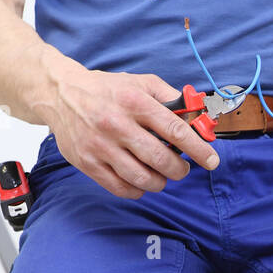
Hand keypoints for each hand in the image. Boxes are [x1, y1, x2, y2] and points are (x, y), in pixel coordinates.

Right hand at [42, 56, 220, 198]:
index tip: (212, 160)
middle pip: (160, 160)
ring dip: (160, 182)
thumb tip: (197, 116)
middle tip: (182, 168)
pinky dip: (138, 190)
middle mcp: (117, 124)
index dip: (198, 149)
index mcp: (134, 102)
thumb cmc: (106, 90)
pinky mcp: (88, 163)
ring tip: (162, 175)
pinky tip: (142, 180)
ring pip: (142, 178)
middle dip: (179, 169)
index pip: (175, 130)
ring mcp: (100, 146)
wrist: (60, 94)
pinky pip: (121, 188)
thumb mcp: (140, 82)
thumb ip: (170, 97)